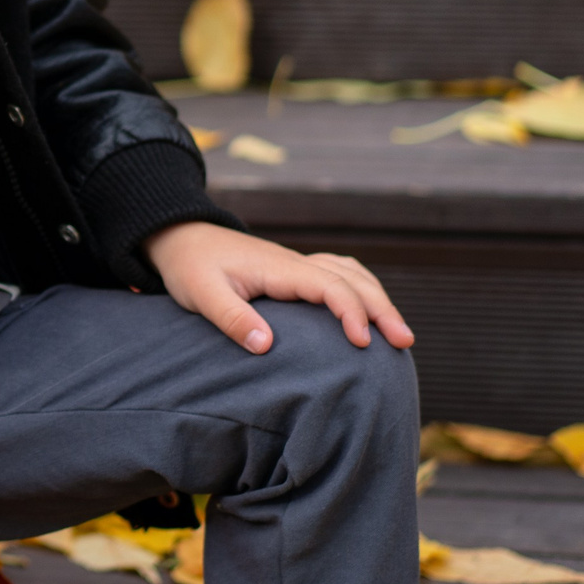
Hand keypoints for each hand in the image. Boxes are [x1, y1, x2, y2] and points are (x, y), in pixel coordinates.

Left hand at [143, 221, 414, 354]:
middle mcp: (294, 263)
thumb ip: (232, 319)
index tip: (364, 343)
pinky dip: (361, 288)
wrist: (179, 237)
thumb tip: (267, 347)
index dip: (351, 312)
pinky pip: (338, 273)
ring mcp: (296, 265)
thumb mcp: (201, 294)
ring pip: (351, 274)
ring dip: (377, 299)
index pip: (329, 285)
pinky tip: (369, 308)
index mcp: (278, 268)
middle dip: (381, 309)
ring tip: (398, 333)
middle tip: (405, 343)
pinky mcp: (292, 272)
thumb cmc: (189, 267)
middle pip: (352, 279)